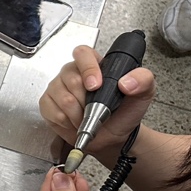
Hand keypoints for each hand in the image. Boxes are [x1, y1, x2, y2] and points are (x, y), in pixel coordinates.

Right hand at [39, 44, 154, 156]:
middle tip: (98, 109)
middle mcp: (72, 72)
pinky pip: (53, 112)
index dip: (87, 68)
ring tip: (88, 117)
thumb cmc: (124, 112)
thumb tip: (126, 82)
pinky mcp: (47, 103)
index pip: (83, 54)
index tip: (95, 86)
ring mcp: (57, 87)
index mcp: (94, 64)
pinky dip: (68, 122)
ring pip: (63, 98)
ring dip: (79, 114)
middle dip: (87, 100)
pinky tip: (76, 122)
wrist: (114, 136)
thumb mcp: (144, 94)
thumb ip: (143, 80)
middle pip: (71, 79)